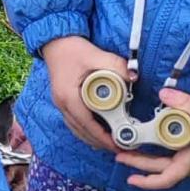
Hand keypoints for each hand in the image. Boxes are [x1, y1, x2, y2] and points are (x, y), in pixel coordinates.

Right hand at [42, 36, 129, 151]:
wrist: (55, 42)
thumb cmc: (72, 49)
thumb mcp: (96, 55)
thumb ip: (116, 65)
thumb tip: (134, 77)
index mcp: (68, 97)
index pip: (87, 124)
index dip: (102, 137)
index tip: (117, 145)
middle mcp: (62, 104)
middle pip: (81, 131)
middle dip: (100, 143)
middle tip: (119, 148)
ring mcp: (60, 104)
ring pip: (76, 129)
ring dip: (92, 139)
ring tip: (110, 144)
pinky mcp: (63, 101)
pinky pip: (74, 122)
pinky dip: (86, 131)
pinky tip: (96, 133)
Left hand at [116, 88, 189, 190]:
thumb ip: (184, 103)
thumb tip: (163, 94)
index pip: (165, 179)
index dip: (146, 182)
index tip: (129, 178)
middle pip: (160, 170)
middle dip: (139, 164)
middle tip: (119, 156)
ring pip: (166, 164)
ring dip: (148, 159)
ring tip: (130, 150)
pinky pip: (174, 157)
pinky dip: (160, 153)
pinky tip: (152, 142)